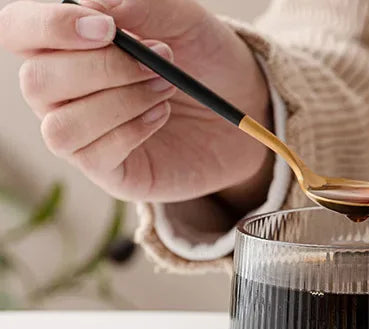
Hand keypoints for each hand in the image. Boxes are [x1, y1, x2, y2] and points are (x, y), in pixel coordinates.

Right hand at [0, 0, 272, 206]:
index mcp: (64, 42)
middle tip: (160, 60)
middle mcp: (60, 90)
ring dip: (118, 104)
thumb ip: (140, 3)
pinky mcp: (108, 170)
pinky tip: (161, 115)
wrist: (244, 108)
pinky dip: (131, 131)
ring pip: (59, 127)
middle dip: (103, 70)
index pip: (18, 30)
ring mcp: (81, 133)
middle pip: (36, 82)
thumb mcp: (182, 18)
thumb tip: (90, 5)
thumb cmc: (204, 58)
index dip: (49, 26)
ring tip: (165, 89)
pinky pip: (92, 156)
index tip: (107, 27)